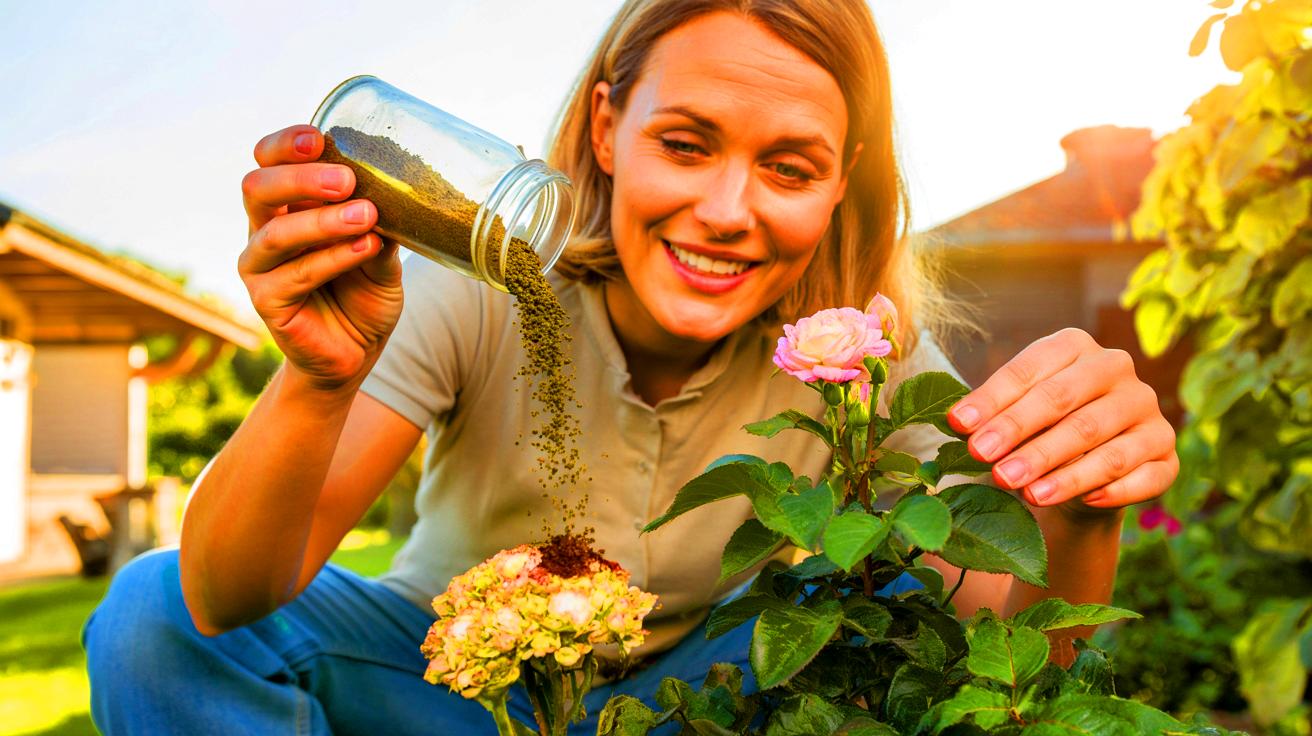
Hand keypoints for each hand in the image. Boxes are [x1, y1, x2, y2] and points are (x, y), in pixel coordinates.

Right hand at [239, 125, 403, 392]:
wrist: (356, 352)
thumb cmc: (365, 292)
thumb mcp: (381, 253)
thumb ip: (382, 225)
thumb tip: (402, 192)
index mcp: (286, 206)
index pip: (269, 162)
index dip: (285, 144)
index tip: (319, 137)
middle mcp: (263, 230)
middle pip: (258, 187)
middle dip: (300, 177)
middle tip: (345, 179)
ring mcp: (259, 267)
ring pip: (276, 233)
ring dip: (323, 221)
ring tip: (366, 214)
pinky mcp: (267, 301)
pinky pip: (295, 275)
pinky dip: (333, 258)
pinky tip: (364, 248)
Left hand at [946, 328, 1177, 514]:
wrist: (1082, 468)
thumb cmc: (1037, 430)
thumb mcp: (1011, 414)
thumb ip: (989, 415)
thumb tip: (958, 422)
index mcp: (1075, 346)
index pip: (1031, 370)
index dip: (993, 399)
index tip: (960, 425)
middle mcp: (1117, 369)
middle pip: (1065, 402)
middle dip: (1021, 433)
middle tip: (986, 462)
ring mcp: (1147, 410)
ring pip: (1104, 443)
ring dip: (1063, 471)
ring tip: (1027, 493)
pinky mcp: (1167, 453)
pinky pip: (1143, 474)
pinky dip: (1114, 490)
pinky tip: (1086, 502)